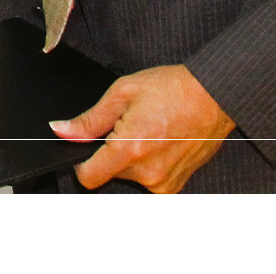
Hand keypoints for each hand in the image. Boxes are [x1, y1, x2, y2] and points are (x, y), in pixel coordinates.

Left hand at [51, 64, 234, 192]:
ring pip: (130, 177)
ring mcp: (164, 183)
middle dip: (111, 153)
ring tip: (148, 132)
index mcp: (130, 150)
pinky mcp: (176, 186)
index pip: (88, 178)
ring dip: (131, 159)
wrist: (214, 95)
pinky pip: (149, 180)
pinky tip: (160, 142)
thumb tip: (61, 130)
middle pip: (109, 174)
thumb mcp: (122, 93)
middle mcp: (147, 173)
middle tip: (129, 127)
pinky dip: (148, 164)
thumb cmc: (172, 89)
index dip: (82, 162)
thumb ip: (89, 119)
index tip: (88, 147)